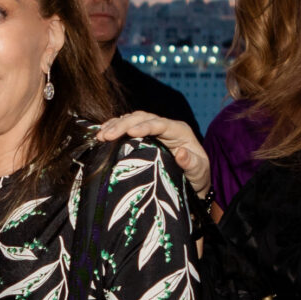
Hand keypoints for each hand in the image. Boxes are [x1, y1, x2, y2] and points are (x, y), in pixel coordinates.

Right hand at [95, 112, 210, 199]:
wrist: (192, 181)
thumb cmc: (198, 177)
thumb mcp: (199, 172)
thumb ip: (192, 163)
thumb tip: (181, 153)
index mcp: (179, 131)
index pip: (160, 124)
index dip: (145, 126)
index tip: (130, 132)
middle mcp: (165, 127)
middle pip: (142, 118)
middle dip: (123, 124)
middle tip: (107, 135)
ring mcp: (154, 130)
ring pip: (132, 119)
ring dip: (115, 125)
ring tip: (101, 135)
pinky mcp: (144, 136)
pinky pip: (127, 127)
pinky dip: (114, 129)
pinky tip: (102, 135)